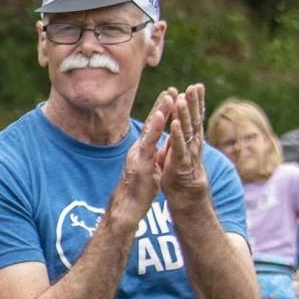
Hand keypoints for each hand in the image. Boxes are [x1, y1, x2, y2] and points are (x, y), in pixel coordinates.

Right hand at [113, 87, 173, 223]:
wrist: (127, 208)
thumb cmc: (139, 192)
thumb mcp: (149, 171)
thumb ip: (153, 159)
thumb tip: (158, 153)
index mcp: (144, 151)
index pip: (154, 129)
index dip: (162, 113)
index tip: (171, 98)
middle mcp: (139, 149)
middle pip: (151, 124)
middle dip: (162, 106)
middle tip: (171, 89)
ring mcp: (139, 154)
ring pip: (150, 129)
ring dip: (160, 111)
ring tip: (169, 96)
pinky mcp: (140, 162)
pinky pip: (149, 142)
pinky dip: (154, 128)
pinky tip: (161, 116)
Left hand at [157, 82, 209, 203]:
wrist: (184, 193)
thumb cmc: (180, 168)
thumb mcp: (180, 147)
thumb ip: (182, 132)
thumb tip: (182, 117)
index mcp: (192, 138)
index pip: (195, 116)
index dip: (196, 102)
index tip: (197, 86)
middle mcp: (193, 143)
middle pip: (194, 119)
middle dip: (194, 103)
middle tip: (195, 86)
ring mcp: (188, 152)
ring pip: (187, 130)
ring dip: (185, 114)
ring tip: (182, 98)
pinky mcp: (180, 162)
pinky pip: (178, 146)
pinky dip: (177, 134)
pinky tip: (175, 123)